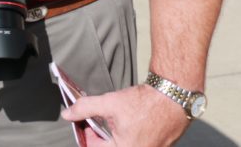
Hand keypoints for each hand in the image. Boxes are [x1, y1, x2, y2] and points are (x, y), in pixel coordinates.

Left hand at [62, 84, 188, 145]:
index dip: (87, 136)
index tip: (85, 124)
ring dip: (114, 137)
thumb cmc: (144, 102)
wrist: (174, 97)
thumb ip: (85, 109)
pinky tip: (127, 123)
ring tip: (113, 120)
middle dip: (100, 137)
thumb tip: (67, 114)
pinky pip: (137, 144)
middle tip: (96, 122)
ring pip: (122, 146)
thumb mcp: (109, 103)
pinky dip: (128, 136)